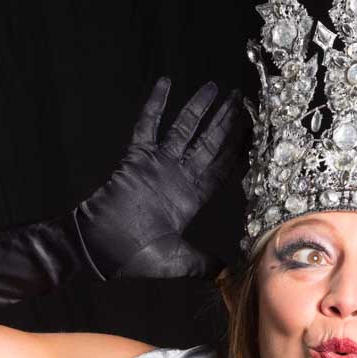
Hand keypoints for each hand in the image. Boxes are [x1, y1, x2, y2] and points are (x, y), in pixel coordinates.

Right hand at [70, 77, 248, 280]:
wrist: (101, 250)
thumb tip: (230, 274)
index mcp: (192, 198)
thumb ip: (205, 263)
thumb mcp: (179, 262)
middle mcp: (179, 176)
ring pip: (184, 129)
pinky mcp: (137, 157)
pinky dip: (156, 104)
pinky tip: (166, 83)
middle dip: (226, 122)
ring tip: (217, 88)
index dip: (239, 150)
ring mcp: (158, 164)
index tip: (255, 132)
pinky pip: (147, 125)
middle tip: (243, 100)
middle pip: (209, 142)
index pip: (222, 167)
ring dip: (200, 109)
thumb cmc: (135, 257)